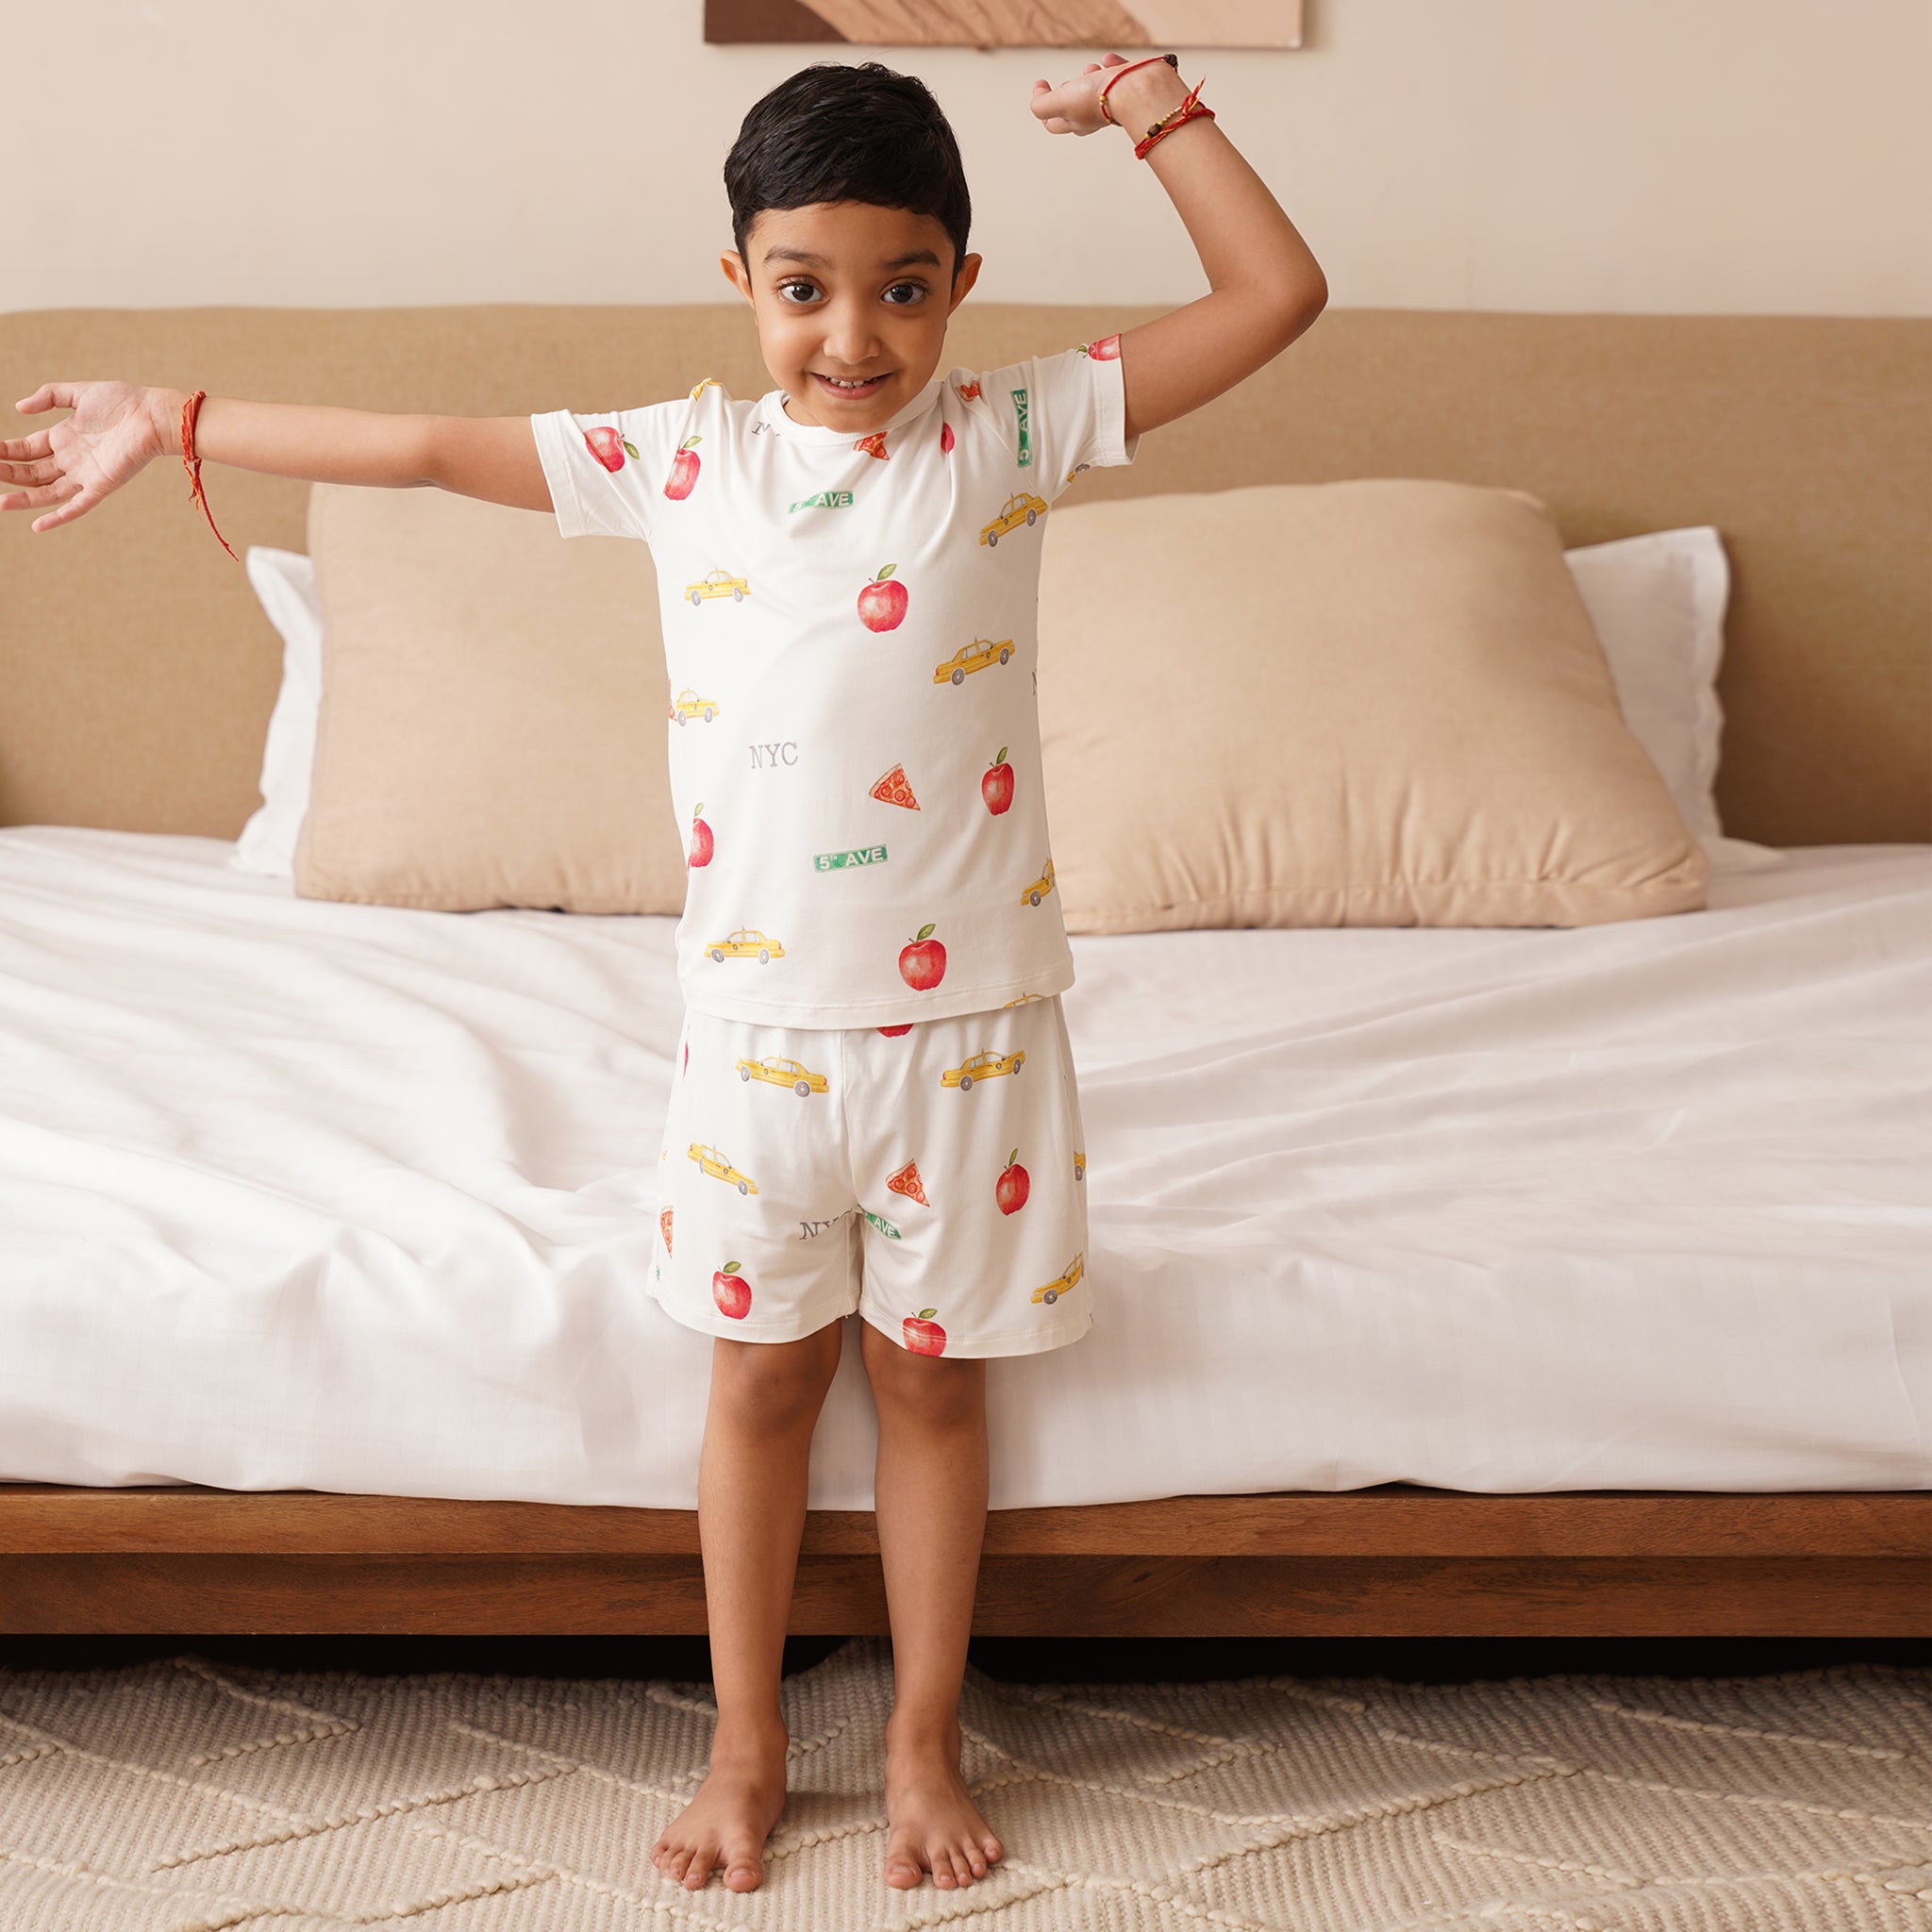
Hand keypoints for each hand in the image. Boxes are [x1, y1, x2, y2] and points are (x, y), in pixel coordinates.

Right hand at [2, 381, 170, 533]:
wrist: (152, 415)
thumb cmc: (122, 401)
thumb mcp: (79, 393)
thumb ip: (48, 396)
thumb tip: (19, 408)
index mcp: (63, 437)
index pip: (26, 449)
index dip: (5, 451)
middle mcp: (71, 459)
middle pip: (32, 472)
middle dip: (8, 473)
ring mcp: (85, 474)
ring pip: (47, 492)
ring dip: (24, 499)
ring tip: (1, 503)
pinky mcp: (101, 485)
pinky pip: (77, 507)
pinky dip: (59, 517)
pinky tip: (38, 526)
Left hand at [1030, 52, 1179, 135]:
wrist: (1138, 90)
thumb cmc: (1099, 98)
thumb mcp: (1060, 102)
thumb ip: (1042, 106)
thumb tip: (1038, 99)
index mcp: (1077, 122)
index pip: (1052, 123)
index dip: (1040, 105)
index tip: (1041, 84)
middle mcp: (1095, 116)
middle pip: (1074, 109)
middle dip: (1067, 92)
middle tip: (1069, 83)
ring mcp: (1114, 102)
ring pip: (1097, 92)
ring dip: (1089, 77)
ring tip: (1091, 69)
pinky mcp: (1130, 87)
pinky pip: (1118, 75)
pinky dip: (1111, 66)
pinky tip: (1108, 60)